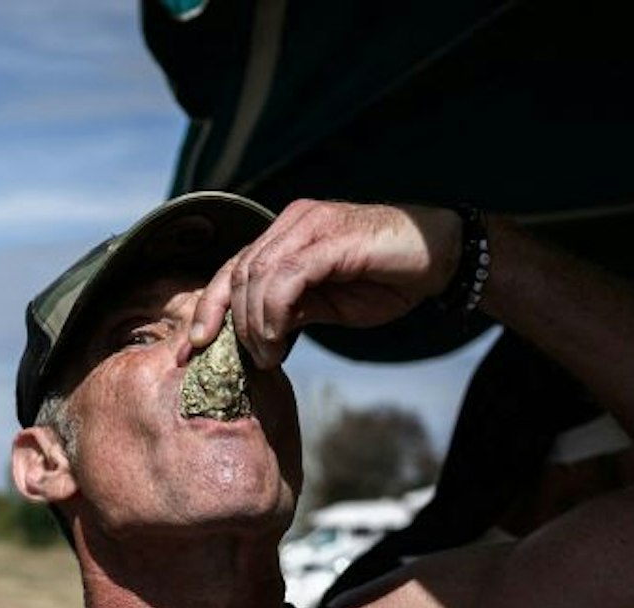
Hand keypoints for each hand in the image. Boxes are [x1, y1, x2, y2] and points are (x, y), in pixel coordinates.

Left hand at [189, 200, 461, 367]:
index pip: (232, 268)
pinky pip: (286, 277)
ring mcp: (311, 225)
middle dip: (228, 321)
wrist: (440, 258)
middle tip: (247, 360)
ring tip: (268, 355)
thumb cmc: (385, 279)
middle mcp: (292, 222)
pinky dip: (274, 313)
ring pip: (257, 275)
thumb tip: (256, 334)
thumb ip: (290, 309)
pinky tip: (279, 339)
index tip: (194, 346)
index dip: (208, 307)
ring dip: (254, 324)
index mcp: (286, 234)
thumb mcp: (327, 303)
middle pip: (236, 271)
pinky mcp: (331, 238)